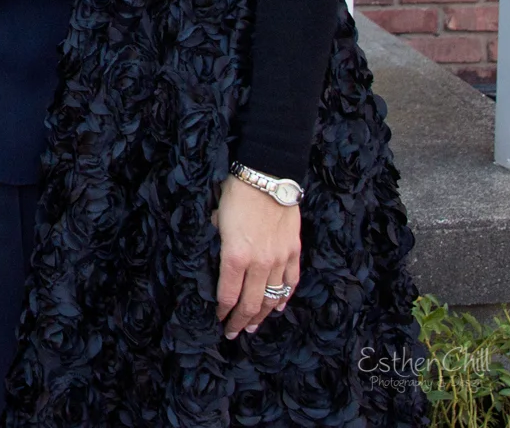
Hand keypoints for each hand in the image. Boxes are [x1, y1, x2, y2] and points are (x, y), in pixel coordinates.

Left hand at [213, 174, 299, 339]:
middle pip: (249, 303)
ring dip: (261, 315)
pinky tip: (277, 306)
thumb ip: (217, 242)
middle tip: (233, 333)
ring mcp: (279, 259)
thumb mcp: (215, 218)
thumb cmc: (235, 194)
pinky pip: (290, 282)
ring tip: (253, 326)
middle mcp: (258, 263)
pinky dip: (284, 297)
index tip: (218, 320)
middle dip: (239, 321)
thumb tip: (218, 253)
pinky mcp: (293, 251)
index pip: (227, 295)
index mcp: (234, 256)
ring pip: (271, 297)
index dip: (222, 312)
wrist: (267, 176)